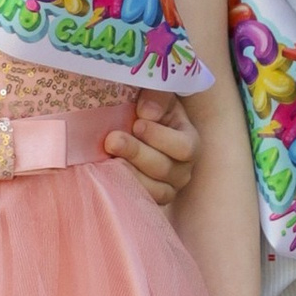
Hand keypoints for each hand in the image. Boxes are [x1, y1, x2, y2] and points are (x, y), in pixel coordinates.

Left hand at [103, 94, 196, 210]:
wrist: (135, 127)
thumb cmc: (149, 109)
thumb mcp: (157, 95)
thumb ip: (156, 96)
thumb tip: (147, 113)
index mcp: (189, 141)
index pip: (183, 147)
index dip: (159, 137)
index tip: (137, 123)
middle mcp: (182, 169)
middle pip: (164, 169)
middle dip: (136, 153)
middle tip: (112, 140)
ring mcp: (167, 187)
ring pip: (153, 190)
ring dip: (128, 174)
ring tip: (108, 158)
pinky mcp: (148, 198)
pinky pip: (138, 199)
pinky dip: (122, 188)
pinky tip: (106, 173)